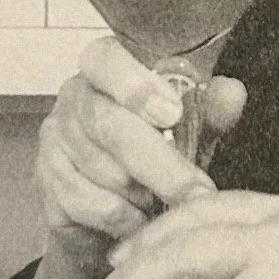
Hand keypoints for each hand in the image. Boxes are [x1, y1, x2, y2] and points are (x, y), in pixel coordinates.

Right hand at [37, 36, 246, 242]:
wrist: (117, 212)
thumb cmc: (157, 154)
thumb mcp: (191, 128)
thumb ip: (210, 109)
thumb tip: (231, 94)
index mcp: (107, 71)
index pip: (105, 59)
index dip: (135, 85)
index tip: (172, 114)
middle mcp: (73, 100)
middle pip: (110, 126)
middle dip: (160, 164)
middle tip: (197, 192)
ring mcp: (55, 142)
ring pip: (102, 171)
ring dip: (145, 194)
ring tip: (166, 203)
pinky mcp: (47, 184)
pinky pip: (90, 204)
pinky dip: (124, 218)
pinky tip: (140, 218)